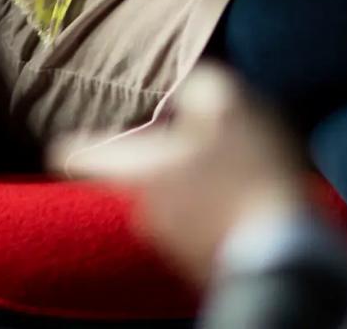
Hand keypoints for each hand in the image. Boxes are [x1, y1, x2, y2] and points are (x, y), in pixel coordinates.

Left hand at [51, 63, 309, 285]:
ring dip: (193, 181)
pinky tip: (245, 195)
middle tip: (200, 137)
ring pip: (171, 198)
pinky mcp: (199, 261)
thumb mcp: (231, 106)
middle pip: (138, 174)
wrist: (281, 251)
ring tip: (234, 165)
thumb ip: (200, 86)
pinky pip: (197, 223)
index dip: (76, 142)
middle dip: (164, 156)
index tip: (64, 140)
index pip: (81, 156)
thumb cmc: (249, 172)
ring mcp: (171, 242)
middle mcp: (144, 211)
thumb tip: (187, 90)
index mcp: (139, 171)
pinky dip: (213, 207)